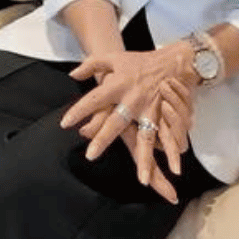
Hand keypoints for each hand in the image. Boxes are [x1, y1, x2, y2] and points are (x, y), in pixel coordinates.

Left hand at [61, 48, 195, 183]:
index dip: (78, 110)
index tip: (65, 124)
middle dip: (103, 139)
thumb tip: (72, 75)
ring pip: (146, 136)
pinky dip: (172, 152)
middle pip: (115, 122)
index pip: (94, 99)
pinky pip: (168, 137)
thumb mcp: (113, 58)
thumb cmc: (138, 62)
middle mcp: (133, 99)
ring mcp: (150, 109)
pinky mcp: (164, 116)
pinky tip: (174, 169)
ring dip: (145, 158)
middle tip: (90, 155)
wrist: (170, 60)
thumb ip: (91, 65)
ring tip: (143, 180)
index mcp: (118, 85)